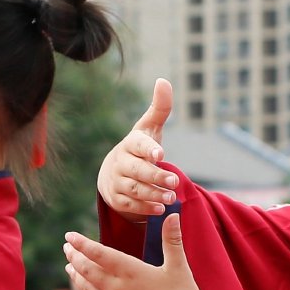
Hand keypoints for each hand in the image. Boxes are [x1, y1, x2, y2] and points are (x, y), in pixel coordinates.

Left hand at [63, 215, 207, 289]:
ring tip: (69, 269)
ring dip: (76, 279)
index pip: (99, 253)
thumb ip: (171, 240)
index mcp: (130, 271)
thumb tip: (172, 214)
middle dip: (74, 257)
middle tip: (66, 248)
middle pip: (88, 270)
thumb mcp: (178, 266)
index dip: (82, 244)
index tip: (69, 236)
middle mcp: (117, 288)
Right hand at [97, 80, 178, 216]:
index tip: (160, 153)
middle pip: (137, 171)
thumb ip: (160, 108)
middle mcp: (121, 162)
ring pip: (135, 189)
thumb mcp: (149, 129)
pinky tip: (160, 209)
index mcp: (130, 144)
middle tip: (175, 181)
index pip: (138, 145)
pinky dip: (146, 208)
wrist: (114, 173)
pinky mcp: (117, 199)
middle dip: (156, 176)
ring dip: (153, 194)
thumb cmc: (139, 148)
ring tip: (171, 197)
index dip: (148, 149)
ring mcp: (116, 181)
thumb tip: (163, 80)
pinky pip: (131, 205)